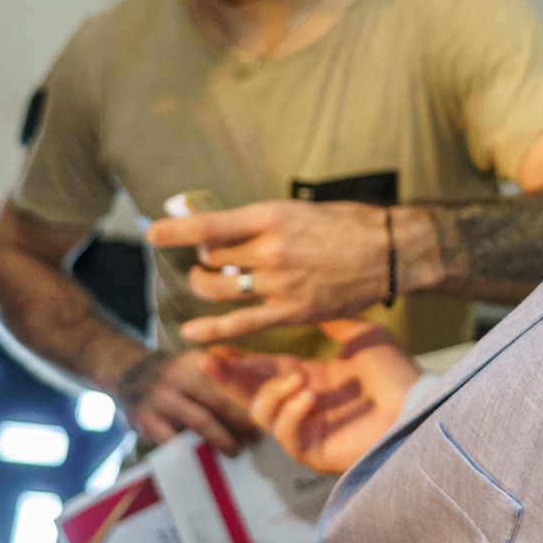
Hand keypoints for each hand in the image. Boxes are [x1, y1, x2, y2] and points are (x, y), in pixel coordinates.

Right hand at [117, 349, 259, 455]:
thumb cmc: (177, 375)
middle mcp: (180, 376)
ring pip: (201, 422)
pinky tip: (205, 462)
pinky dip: (191, 454)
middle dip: (242, 423)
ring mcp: (162, 398)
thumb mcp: (197, 363)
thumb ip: (225, 371)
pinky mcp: (147, 420)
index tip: (269, 413)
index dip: (251, 397)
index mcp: (198, 361)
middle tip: (257, 439)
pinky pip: (174, 442)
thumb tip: (267, 393)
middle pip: (219, 401)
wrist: (129, 375)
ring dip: (223, 440)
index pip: (231, 378)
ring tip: (236, 452)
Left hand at [145, 200, 394, 342]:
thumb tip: (218, 224)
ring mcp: (280, 284)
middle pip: (213, 259)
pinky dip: (213, 330)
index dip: (176, 231)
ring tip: (204, 282)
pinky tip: (193, 333)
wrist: (390, 251)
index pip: (210, 225)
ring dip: (205, 286)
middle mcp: (271, 250)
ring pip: (221, 289)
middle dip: (203, 259)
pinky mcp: (292, 311)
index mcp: (272, 217)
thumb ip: (258, 220)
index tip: (152, 233)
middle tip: (206, 257)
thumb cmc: (346, 224)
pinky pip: (242, 324)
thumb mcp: (298, 208)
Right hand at [202, 320, 421, 473]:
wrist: (421, 404)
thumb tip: (305, 297)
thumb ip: (330, 321)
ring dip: (274, 392)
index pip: (264, 370)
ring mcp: (308, 431)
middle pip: (251, 394)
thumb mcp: (360, 336)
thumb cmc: (397, 374)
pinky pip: (286, 436)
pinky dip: (293, 413)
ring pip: (264, 415)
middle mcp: (304, 406)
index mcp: (311, 380)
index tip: (214, 345)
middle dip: (228, 379)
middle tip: (207, 361)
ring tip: (300, 378)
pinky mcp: (314, 453)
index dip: (238, 360)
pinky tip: (310, 396)